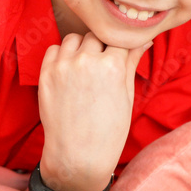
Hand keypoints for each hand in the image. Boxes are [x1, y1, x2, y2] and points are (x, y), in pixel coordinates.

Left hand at [37, 32, 149, 190]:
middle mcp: (87, 61)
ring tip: (85, 67)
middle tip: (103, 65)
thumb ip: (132, 62)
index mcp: (113, 66)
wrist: (78, 155)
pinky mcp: (46, 74)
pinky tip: (70, 71)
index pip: (119, 37)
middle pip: (96, 35)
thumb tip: (144, 40)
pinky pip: (54, 49)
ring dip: (82, 47)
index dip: (120, 46)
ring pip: (74, 38)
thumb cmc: (109, 130)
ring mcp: (64, 66)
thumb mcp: (127, 95)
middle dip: (101, 46)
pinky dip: (62, 54)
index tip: (120, 54)